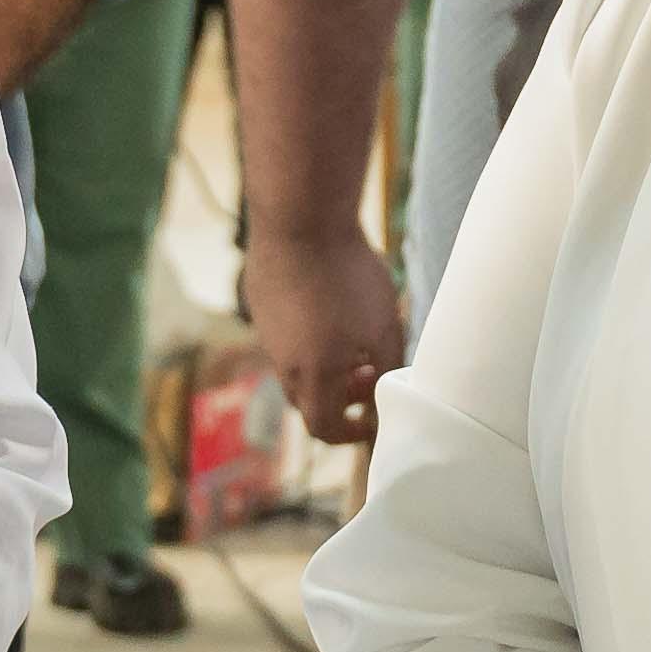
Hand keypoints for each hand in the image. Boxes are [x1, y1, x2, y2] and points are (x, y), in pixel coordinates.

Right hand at [245, 222, 408, 445]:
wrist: (301, 218)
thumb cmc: (349, 274)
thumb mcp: (385, 326)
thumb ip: (388, 370)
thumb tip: (390, 396)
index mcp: (314, 375)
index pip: (324, 428)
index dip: (352, 433)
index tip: (373, 417)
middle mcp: (283, 360)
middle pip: (309, 400)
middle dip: (341, 398)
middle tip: (369, 372)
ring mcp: (266, 331)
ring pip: (296, 366)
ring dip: (325, 366)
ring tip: (354, 337)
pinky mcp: (260, 303)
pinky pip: (284, 334)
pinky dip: (309, 337)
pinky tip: (330, 304)